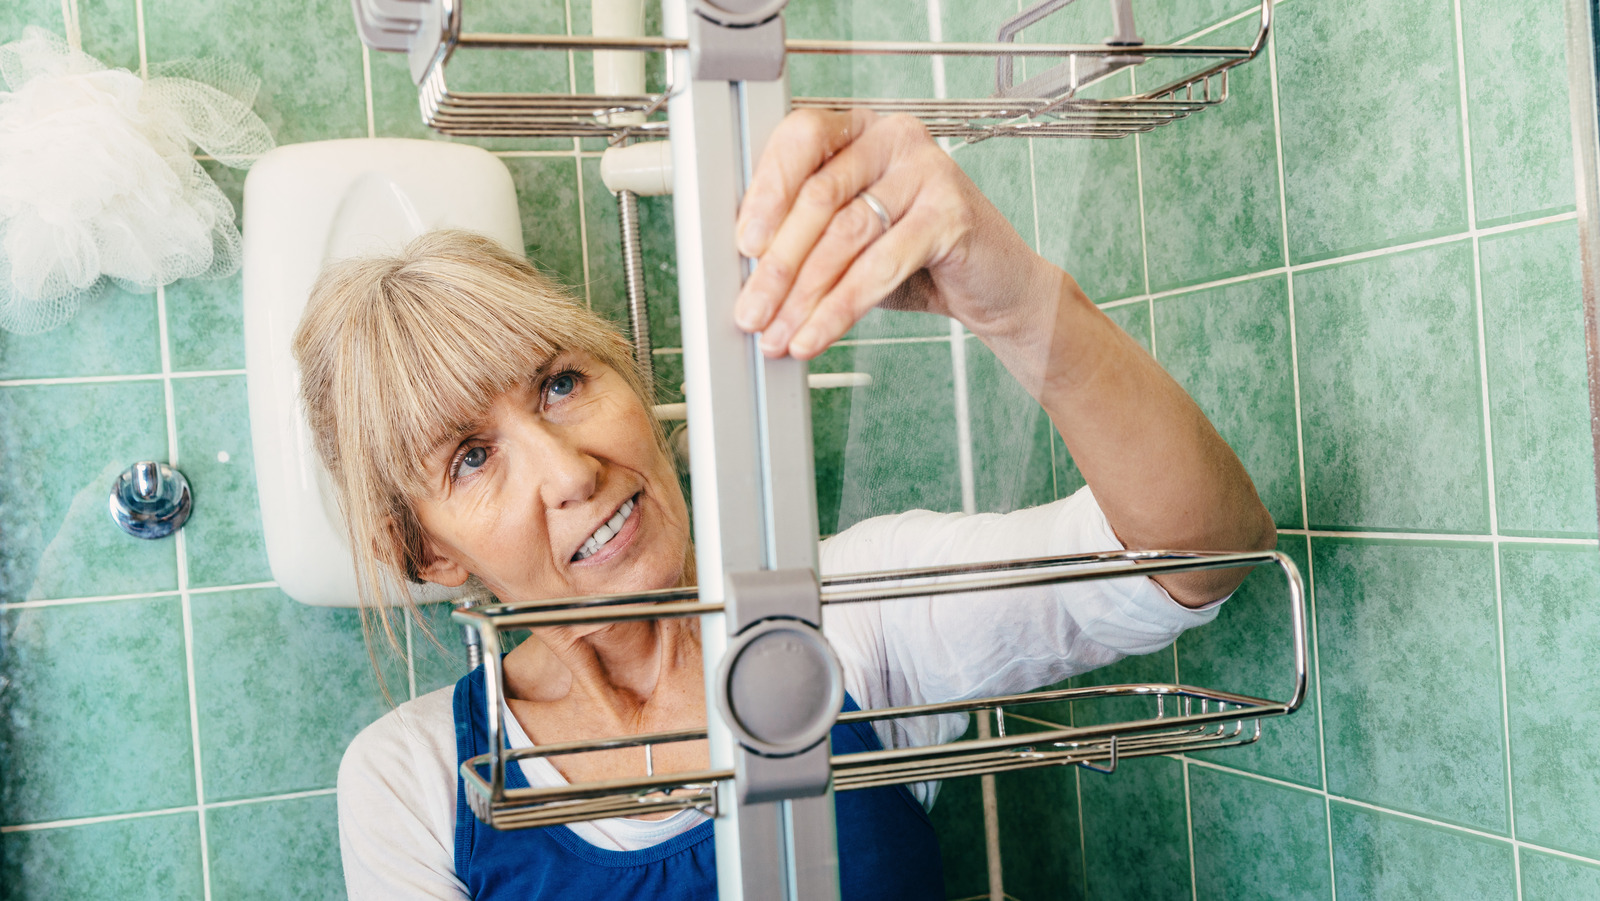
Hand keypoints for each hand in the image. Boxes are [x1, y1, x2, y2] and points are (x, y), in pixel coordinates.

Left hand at [732, 109, 1049, 359]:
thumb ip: (805, 235)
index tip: (743, 245)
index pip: (801, 139)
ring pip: (846, 235)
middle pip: (819, 196)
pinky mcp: (951, 212)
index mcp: (860, 130)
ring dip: (804, 295)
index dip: (767, 191)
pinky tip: (817, 334)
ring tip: (781, 334)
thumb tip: (745, 269)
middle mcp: (893, 138)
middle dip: (777, 265)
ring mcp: (927, 170)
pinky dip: (842, 308)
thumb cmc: (917, 259)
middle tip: (752, 311)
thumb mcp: (851, 240)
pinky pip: (880, 265)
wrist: (994, 286)